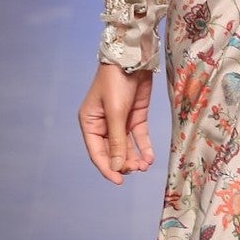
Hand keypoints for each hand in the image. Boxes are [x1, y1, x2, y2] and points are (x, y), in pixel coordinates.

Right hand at [79, 64, 154, 183]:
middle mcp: (103, 124)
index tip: (119, 181)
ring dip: (134, 157)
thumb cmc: (116, 82)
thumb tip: (116, 166)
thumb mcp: (115, 113)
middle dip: (123, 162)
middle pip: (112, 151)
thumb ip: (116, 141)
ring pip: (126, 146)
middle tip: (136, 169)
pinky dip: (143, 147)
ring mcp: (120, 121)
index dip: (107, 168)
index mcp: (90, 123)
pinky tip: (149, 158)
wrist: (133, 58)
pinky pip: (138, 137)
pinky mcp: (135, 116)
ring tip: (144, 166)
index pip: (97, 152)